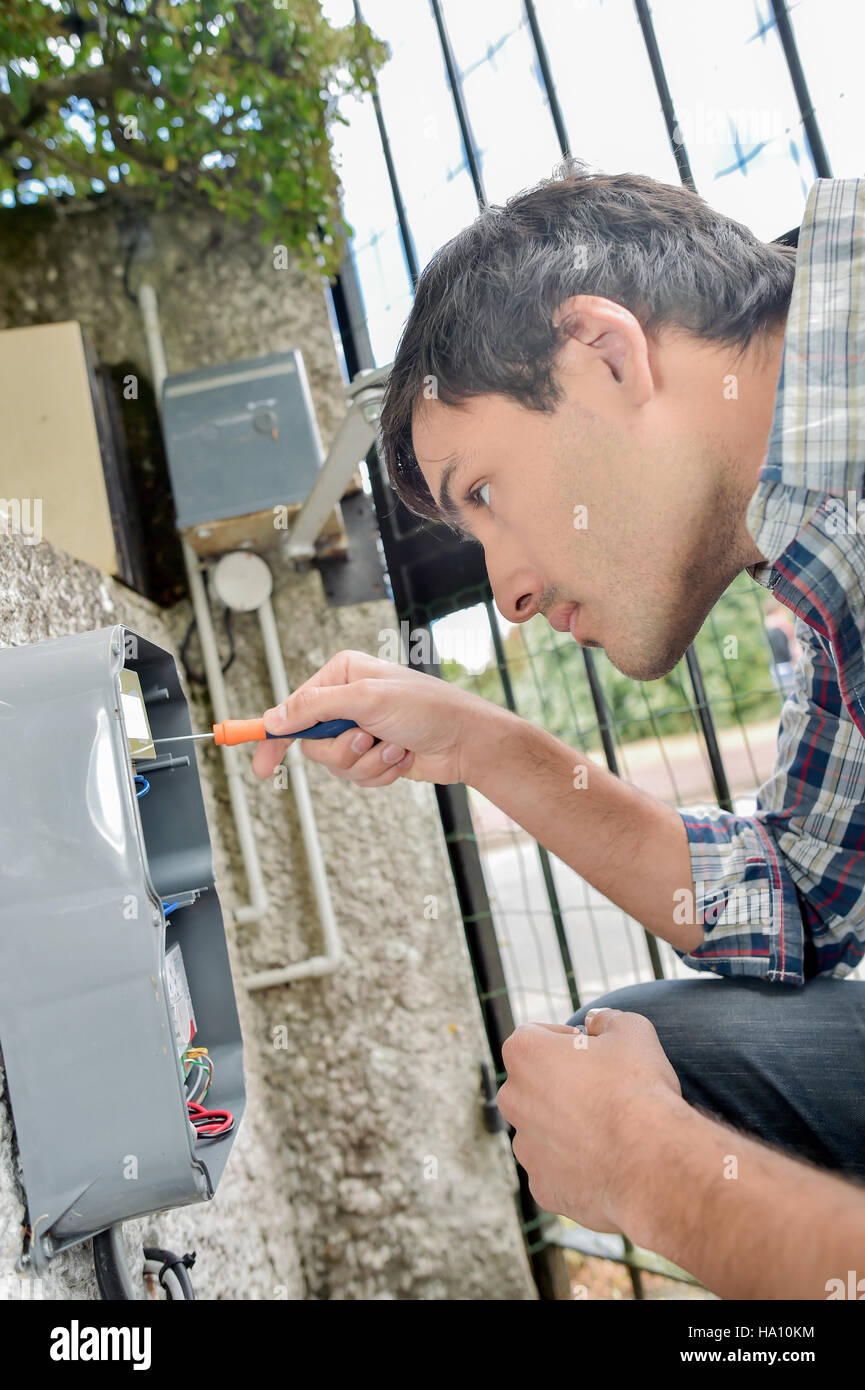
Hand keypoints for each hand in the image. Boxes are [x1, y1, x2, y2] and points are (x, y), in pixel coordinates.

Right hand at [251, 648, 498, 786]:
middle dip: (342, 751)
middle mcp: (347, 700)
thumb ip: (316, 707)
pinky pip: (358, 776)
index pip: (293, 707)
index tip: (261, 767)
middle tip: (366, 740)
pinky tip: (403, 756)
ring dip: (368, 762)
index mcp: (341, 675)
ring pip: (336, 764)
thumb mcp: (367, 700)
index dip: (274, 736)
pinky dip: (381, 772)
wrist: (466, 740)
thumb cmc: (425, 709)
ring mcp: (361, 728)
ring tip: (395, 746)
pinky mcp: (374, 754)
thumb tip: (274, 717)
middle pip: (313, 743)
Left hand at [496, 1008, 683, 1232]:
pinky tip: (608, 1163)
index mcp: (525, 1054)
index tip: (593, 1051)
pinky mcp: (542, 1187)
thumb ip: (607, 1019)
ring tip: (609, 1130)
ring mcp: (525, 1148)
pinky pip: (556, 1170)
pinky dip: (576, 1166)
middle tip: (602, 1090)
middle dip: (560, 1084)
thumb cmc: (638, 1089)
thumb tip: (595, 1021)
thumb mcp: (632, 1031)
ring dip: (566, 1126)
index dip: (566, 1039)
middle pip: (532, 1084)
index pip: (535, 1035)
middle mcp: (513, 1099)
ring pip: (542, 1129)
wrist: (652, 1162)